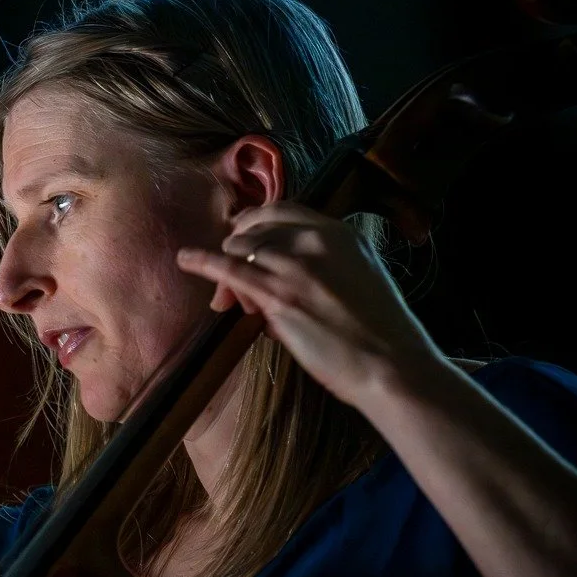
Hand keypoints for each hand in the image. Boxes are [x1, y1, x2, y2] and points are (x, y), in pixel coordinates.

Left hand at [176, 202, 440, 407]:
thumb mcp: (358, 277)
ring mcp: (296, 265)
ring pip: (240, 250)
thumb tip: (278, 274)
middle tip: (235, 286)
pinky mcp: (279, 296)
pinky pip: (230, 269)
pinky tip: (185, 260)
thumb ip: (322, 265)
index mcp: (339, 232)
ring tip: (237, 305)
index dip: (253, 224)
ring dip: (231, 275)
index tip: (240, 236)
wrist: (391, 365)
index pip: (281, 210)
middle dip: (238, 251)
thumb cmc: (377, 333)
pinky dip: (203, 262)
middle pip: (254, 230)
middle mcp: (316, 240)